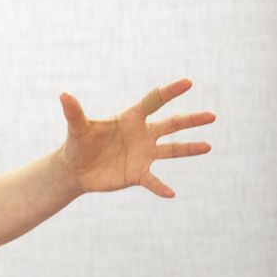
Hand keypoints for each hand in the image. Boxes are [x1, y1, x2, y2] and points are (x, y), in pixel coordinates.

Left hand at [58, 78, 213, 198]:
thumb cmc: (78, 143)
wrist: (77, 169)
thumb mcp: (77, 128)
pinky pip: (154, 181)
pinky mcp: (139, 173)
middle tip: (212, 115)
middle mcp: (142, 134)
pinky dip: (161, 187)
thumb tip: (63, 94)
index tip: (188, 83)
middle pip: (171, 125)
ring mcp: (143, 154)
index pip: (153, 101)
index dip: (169, 92)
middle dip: (191, 120)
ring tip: (208, 146)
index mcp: (130, 118)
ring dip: (189, 149)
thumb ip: (74, 112)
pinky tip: (171, 193)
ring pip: (172, 150)